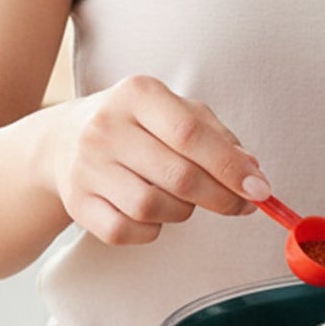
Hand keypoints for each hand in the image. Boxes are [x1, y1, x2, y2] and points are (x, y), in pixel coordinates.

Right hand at [49, 75, 270, 245]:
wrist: (65, 140)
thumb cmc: (136, 125)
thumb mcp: (175, 112)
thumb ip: (217, 137)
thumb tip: (252, 174)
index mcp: (137, 94)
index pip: (190, 133)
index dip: (230, 166)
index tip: (259, 189)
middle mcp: (106, 126)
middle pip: (178, 175)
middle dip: (220, 197)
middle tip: (240, 205)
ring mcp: (87, 165)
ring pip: (152, 207)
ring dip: (182, 212)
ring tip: (183, 198)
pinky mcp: (76, 202)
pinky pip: (125, 231)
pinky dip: (150, 229)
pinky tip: (154, 212)